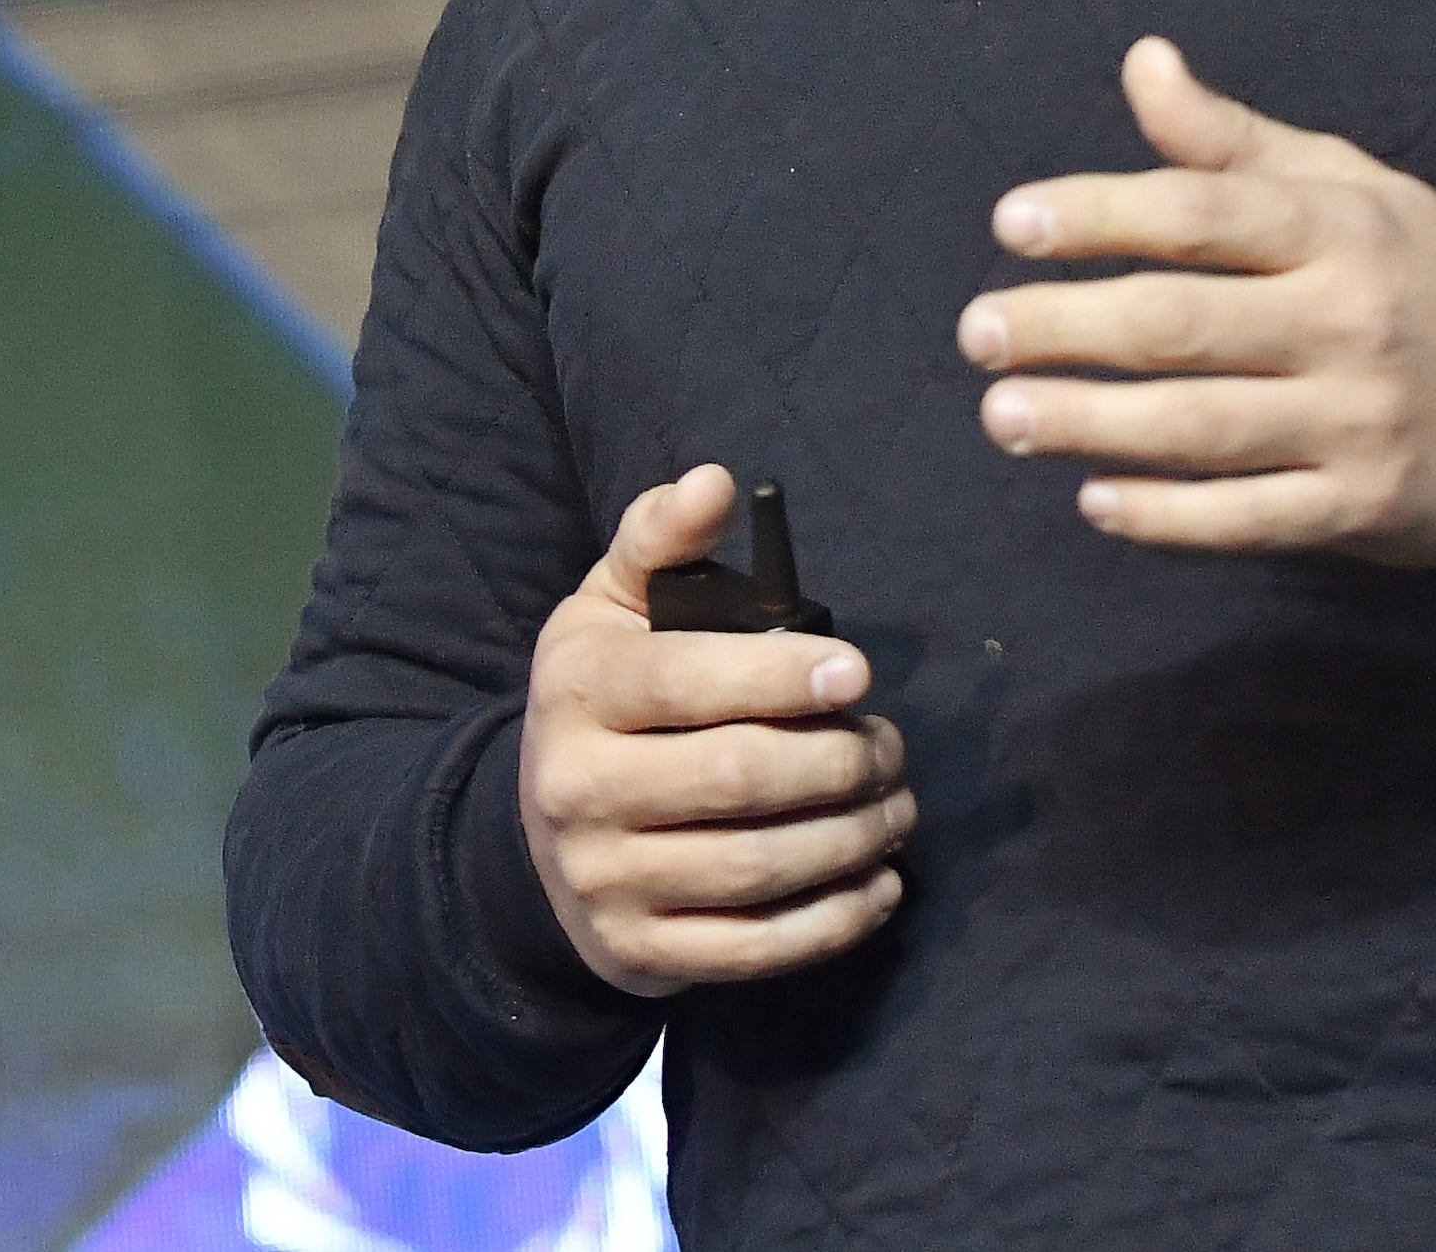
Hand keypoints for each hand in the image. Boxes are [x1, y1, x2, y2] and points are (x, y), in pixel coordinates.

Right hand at [518, 464, 913, 997]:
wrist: (538, 836)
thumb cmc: (607, 699)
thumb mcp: (611, 607)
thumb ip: (659, 538)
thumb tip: (714, 481)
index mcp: (579, 691)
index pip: (689, 683)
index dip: (785, 678)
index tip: (859, 676)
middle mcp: (578, 791)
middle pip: (738, 779)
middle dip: (839, 763)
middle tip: (892, 749)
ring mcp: (606, 883)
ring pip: (757, 867)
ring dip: (853, 839)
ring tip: (897, 808)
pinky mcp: (639, 954)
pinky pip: (755, 950)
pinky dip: (835, 922)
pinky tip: (880, 886)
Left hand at [957, 37, 1435, 563]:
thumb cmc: (1418, 274)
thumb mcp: (1347, 183)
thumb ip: (1231, 141)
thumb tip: (1142, 63)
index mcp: (1339, 228)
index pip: (1200, 215)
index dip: (1098, 215)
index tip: (1011, 224)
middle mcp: (1346, 321)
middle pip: (1182, 325)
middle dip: (1065, 329)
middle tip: (978, 334)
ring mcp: (1355, 422)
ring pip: (1200, 427)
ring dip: (1090, 424)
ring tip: (1005, 417)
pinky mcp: (1360, 508)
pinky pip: (1245, 517)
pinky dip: (1165, 516)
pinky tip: (1096, 500)